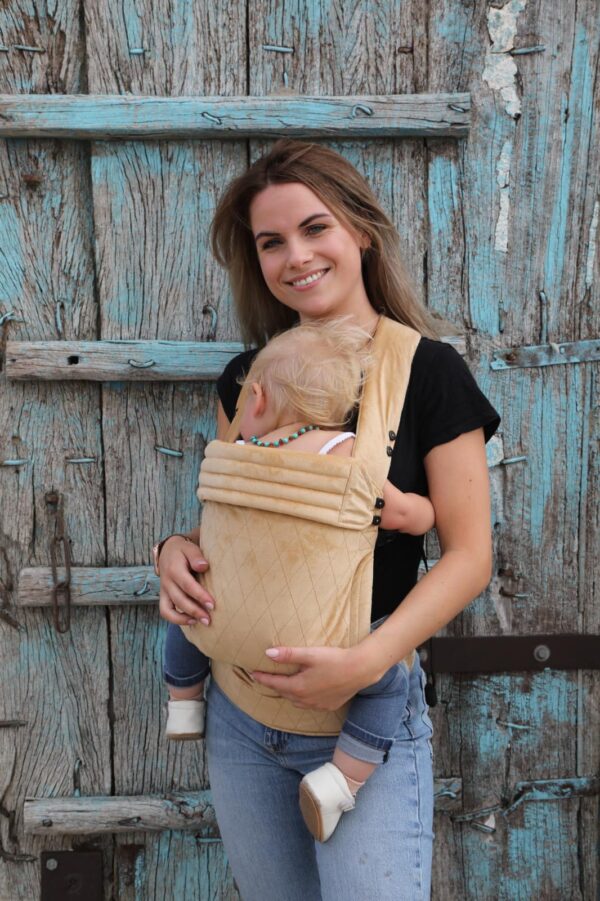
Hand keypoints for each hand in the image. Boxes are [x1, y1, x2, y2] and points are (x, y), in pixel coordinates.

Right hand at [158, 537, 215, 626]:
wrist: (168, 551)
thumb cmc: (183, 551)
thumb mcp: (190, 548)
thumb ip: (196, 556)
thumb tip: (204, 566)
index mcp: (174, 569)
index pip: (187, 585)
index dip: (200, 596)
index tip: (212, 605)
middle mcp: (167, 582)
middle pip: (179, 600)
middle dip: (195, 611)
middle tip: (210, 619)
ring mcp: (164, 591)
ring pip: (170, 609)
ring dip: (185, 619)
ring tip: (202, 622)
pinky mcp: (164, 597)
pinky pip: (166, 612)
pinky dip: (177, 619)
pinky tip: (192, 621)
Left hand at [251, 645, 372, 710]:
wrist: (360, 670)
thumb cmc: (334, 660)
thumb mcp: (310, 654)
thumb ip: (289, 654)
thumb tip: (268, 653)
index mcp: (298, 687)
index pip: (274, 683)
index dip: (262, 678)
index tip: (252, 673)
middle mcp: (305, 699)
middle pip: (284, 692)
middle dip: (274, 685)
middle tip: (266, 677)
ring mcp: (317, 704)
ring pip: (296, 700)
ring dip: (288, 692)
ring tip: (284, 683)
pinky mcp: (328, 705)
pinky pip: (309, 704)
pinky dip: (302, 698)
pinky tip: (305, 690)